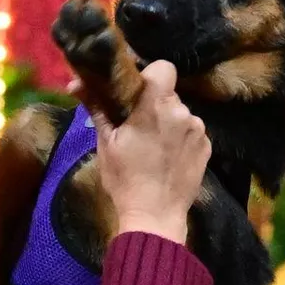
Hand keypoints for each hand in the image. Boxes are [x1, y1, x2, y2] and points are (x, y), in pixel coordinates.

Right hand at [92, 61, 210, 245]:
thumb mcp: (105, 143)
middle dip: (154, 104)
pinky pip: (192, 132)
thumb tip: (76, 81)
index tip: (137, 91)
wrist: (155, 217)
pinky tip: (168, 159)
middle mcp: (182, 112)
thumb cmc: (125, 179)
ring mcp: (198, 130)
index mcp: (155, 106)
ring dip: (169, 123)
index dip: (151, 75)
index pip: (163, 68)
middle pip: (169, 94)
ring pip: (181, 114)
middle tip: (137, 127)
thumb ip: (96, 106)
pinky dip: (181, 139)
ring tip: (154, 148)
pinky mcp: (207, 147)